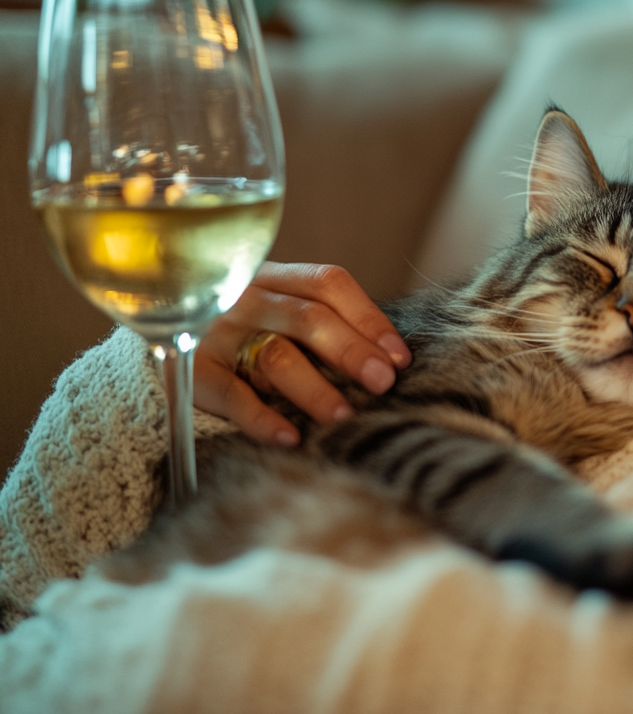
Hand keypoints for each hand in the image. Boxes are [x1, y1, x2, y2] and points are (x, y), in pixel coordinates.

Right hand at [194, 263, 411, 445]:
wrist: (151, 335)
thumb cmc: (237, 332)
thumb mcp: (274, 313)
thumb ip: (318, 324)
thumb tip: (389, 361)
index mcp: (274, 277)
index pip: (328, 284)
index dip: (369, 318)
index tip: (400, 357)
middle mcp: (245, 296)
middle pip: (309, 318)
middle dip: (352, 351)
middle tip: (383, 383)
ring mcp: (214, 331)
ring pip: (275, 356)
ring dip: (314, 388)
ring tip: (343, 416)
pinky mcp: (188, 369)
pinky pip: (230, 394)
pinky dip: (262, 417)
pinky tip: (290, 436)